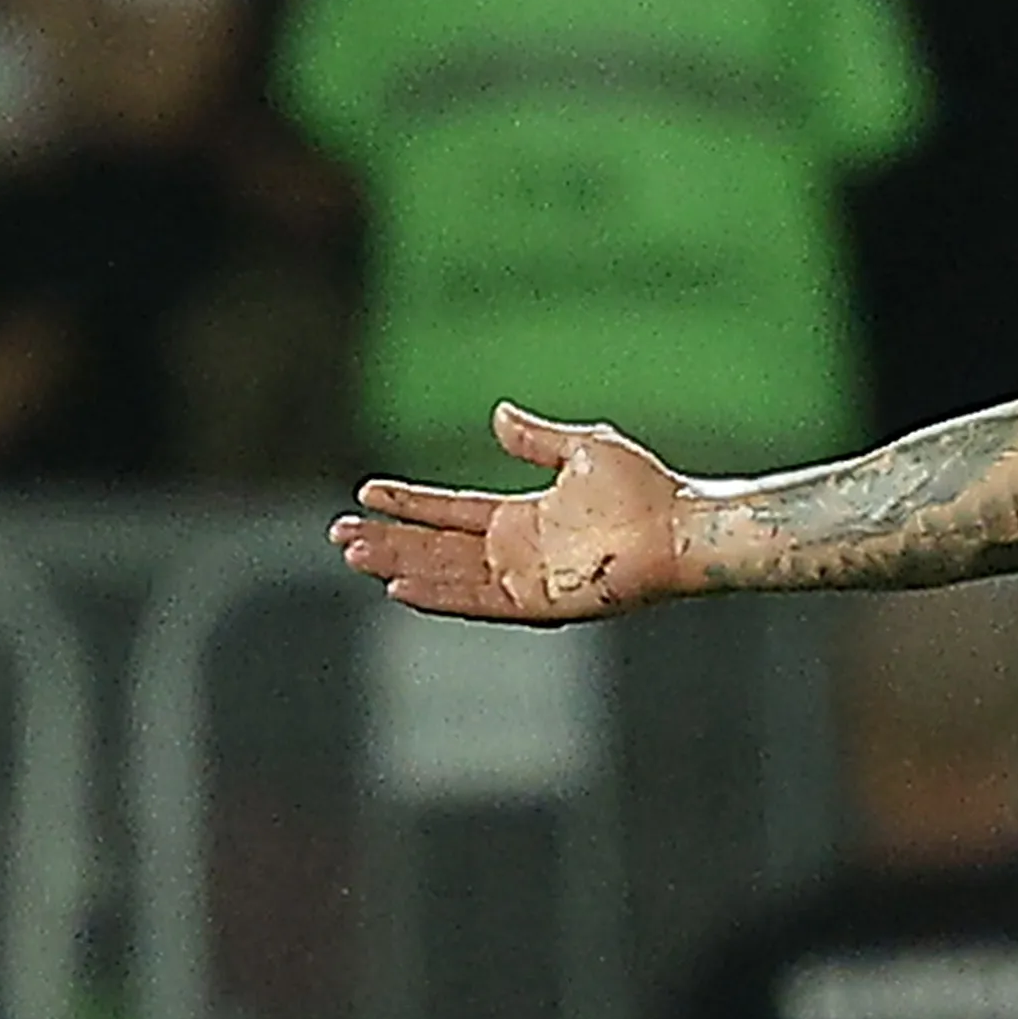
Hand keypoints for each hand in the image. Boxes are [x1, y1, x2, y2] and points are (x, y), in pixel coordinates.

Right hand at [340, 403, 689, 623]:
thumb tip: (496, 415)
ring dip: (399, 566)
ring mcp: (524, 580)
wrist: (679, 526)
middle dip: (388, 540)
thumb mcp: (583, 448)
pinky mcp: (537, 603)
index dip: (408, 502)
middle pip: (435, 546)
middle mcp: (516, 553)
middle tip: (338, 533)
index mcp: (521, 518)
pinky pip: (476, 601)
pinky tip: (399, 588)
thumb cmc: (645, 489)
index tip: (366, 491)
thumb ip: (536, 438)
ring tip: (354, 554)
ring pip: (445, 573)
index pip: (449, 512)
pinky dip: (437, 595)